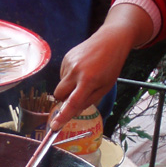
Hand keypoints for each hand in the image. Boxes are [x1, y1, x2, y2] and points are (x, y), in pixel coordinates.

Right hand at [51, 5, 151, 129]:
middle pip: (59, 95)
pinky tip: (82, 68)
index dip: (62, 116)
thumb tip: (73, 110)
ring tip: (85, 75)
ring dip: (69, 86)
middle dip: (64, 99)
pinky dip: (69, 76)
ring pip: (61, 84)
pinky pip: (62, 74)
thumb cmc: (111, 65)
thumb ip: (89, 100)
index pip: (71, 103)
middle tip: (77, 95)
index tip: (54, 127)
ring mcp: (68, 63)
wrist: (111, 39)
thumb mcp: (105, 86)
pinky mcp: (65, 57)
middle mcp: (75, 71)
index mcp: (88, 80)